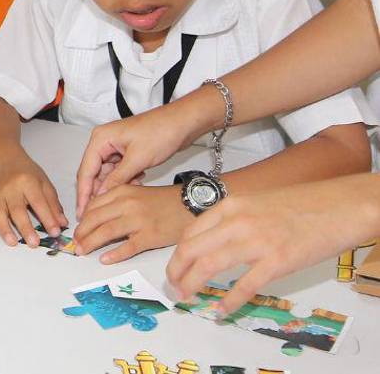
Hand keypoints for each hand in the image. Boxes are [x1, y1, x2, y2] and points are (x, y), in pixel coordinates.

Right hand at [0, 156, 67, 245]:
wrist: (9, 162)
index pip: (38, 202)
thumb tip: (62, 224)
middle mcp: (10, 188)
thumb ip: (54, 205)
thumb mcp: (45, 185)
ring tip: (13, 242)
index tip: (56, 232)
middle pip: (16, 210)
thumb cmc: (29, 175)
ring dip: (4, 229)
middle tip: (34, 244)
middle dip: (25, 228)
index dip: (48, 218)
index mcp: (28, 182)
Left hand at [73, 184, 189, 262]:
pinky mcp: (150, 236)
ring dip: (90, 243)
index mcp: (122, 191)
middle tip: (75, 243)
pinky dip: (113, 254)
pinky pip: (127, 247)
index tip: (76, 229)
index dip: (81, 220)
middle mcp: (127, 204)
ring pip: (106, 232)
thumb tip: (94, 216)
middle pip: (95, 219)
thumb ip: (115, 202)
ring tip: (82, 251)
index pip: (93, 206)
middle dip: (81, 233)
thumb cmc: (161, 201)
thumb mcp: (135, 193)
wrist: (189, 205)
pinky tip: (104, 259)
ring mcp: (138, 221)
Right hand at [76, 102, 198, 217]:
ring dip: (116, 186)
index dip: (83, 192)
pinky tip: (137, 182)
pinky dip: (126, 180)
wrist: (182, 123)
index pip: (86, 170)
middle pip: (94, 173)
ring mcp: (115, 147)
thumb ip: (118, 178)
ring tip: (124, 198)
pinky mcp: (126, 152)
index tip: (81, 212)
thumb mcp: (138, 158)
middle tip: (96, 214)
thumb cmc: (161, 131)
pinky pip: (119, 171)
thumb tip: (102, 195)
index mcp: (101, 139)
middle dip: (98, 192)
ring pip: (107, 174)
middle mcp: (104, 142)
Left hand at [167, 175, 379, 314]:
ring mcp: (256, 242)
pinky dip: (229, 300)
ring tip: (185, 298)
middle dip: (176, 272)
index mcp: (231, 206)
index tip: (174, 269)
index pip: (190, 233)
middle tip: (173, 288)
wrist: (340, 205)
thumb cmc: (303, 205)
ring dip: (192, 285)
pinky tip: (221, 310)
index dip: (177, 255)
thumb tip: (215, 243)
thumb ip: (234, 220)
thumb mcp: (257, 203)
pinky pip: (244, 285)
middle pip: (191, 250)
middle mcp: (237, 221)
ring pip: (209, 266)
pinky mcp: (278, 261)